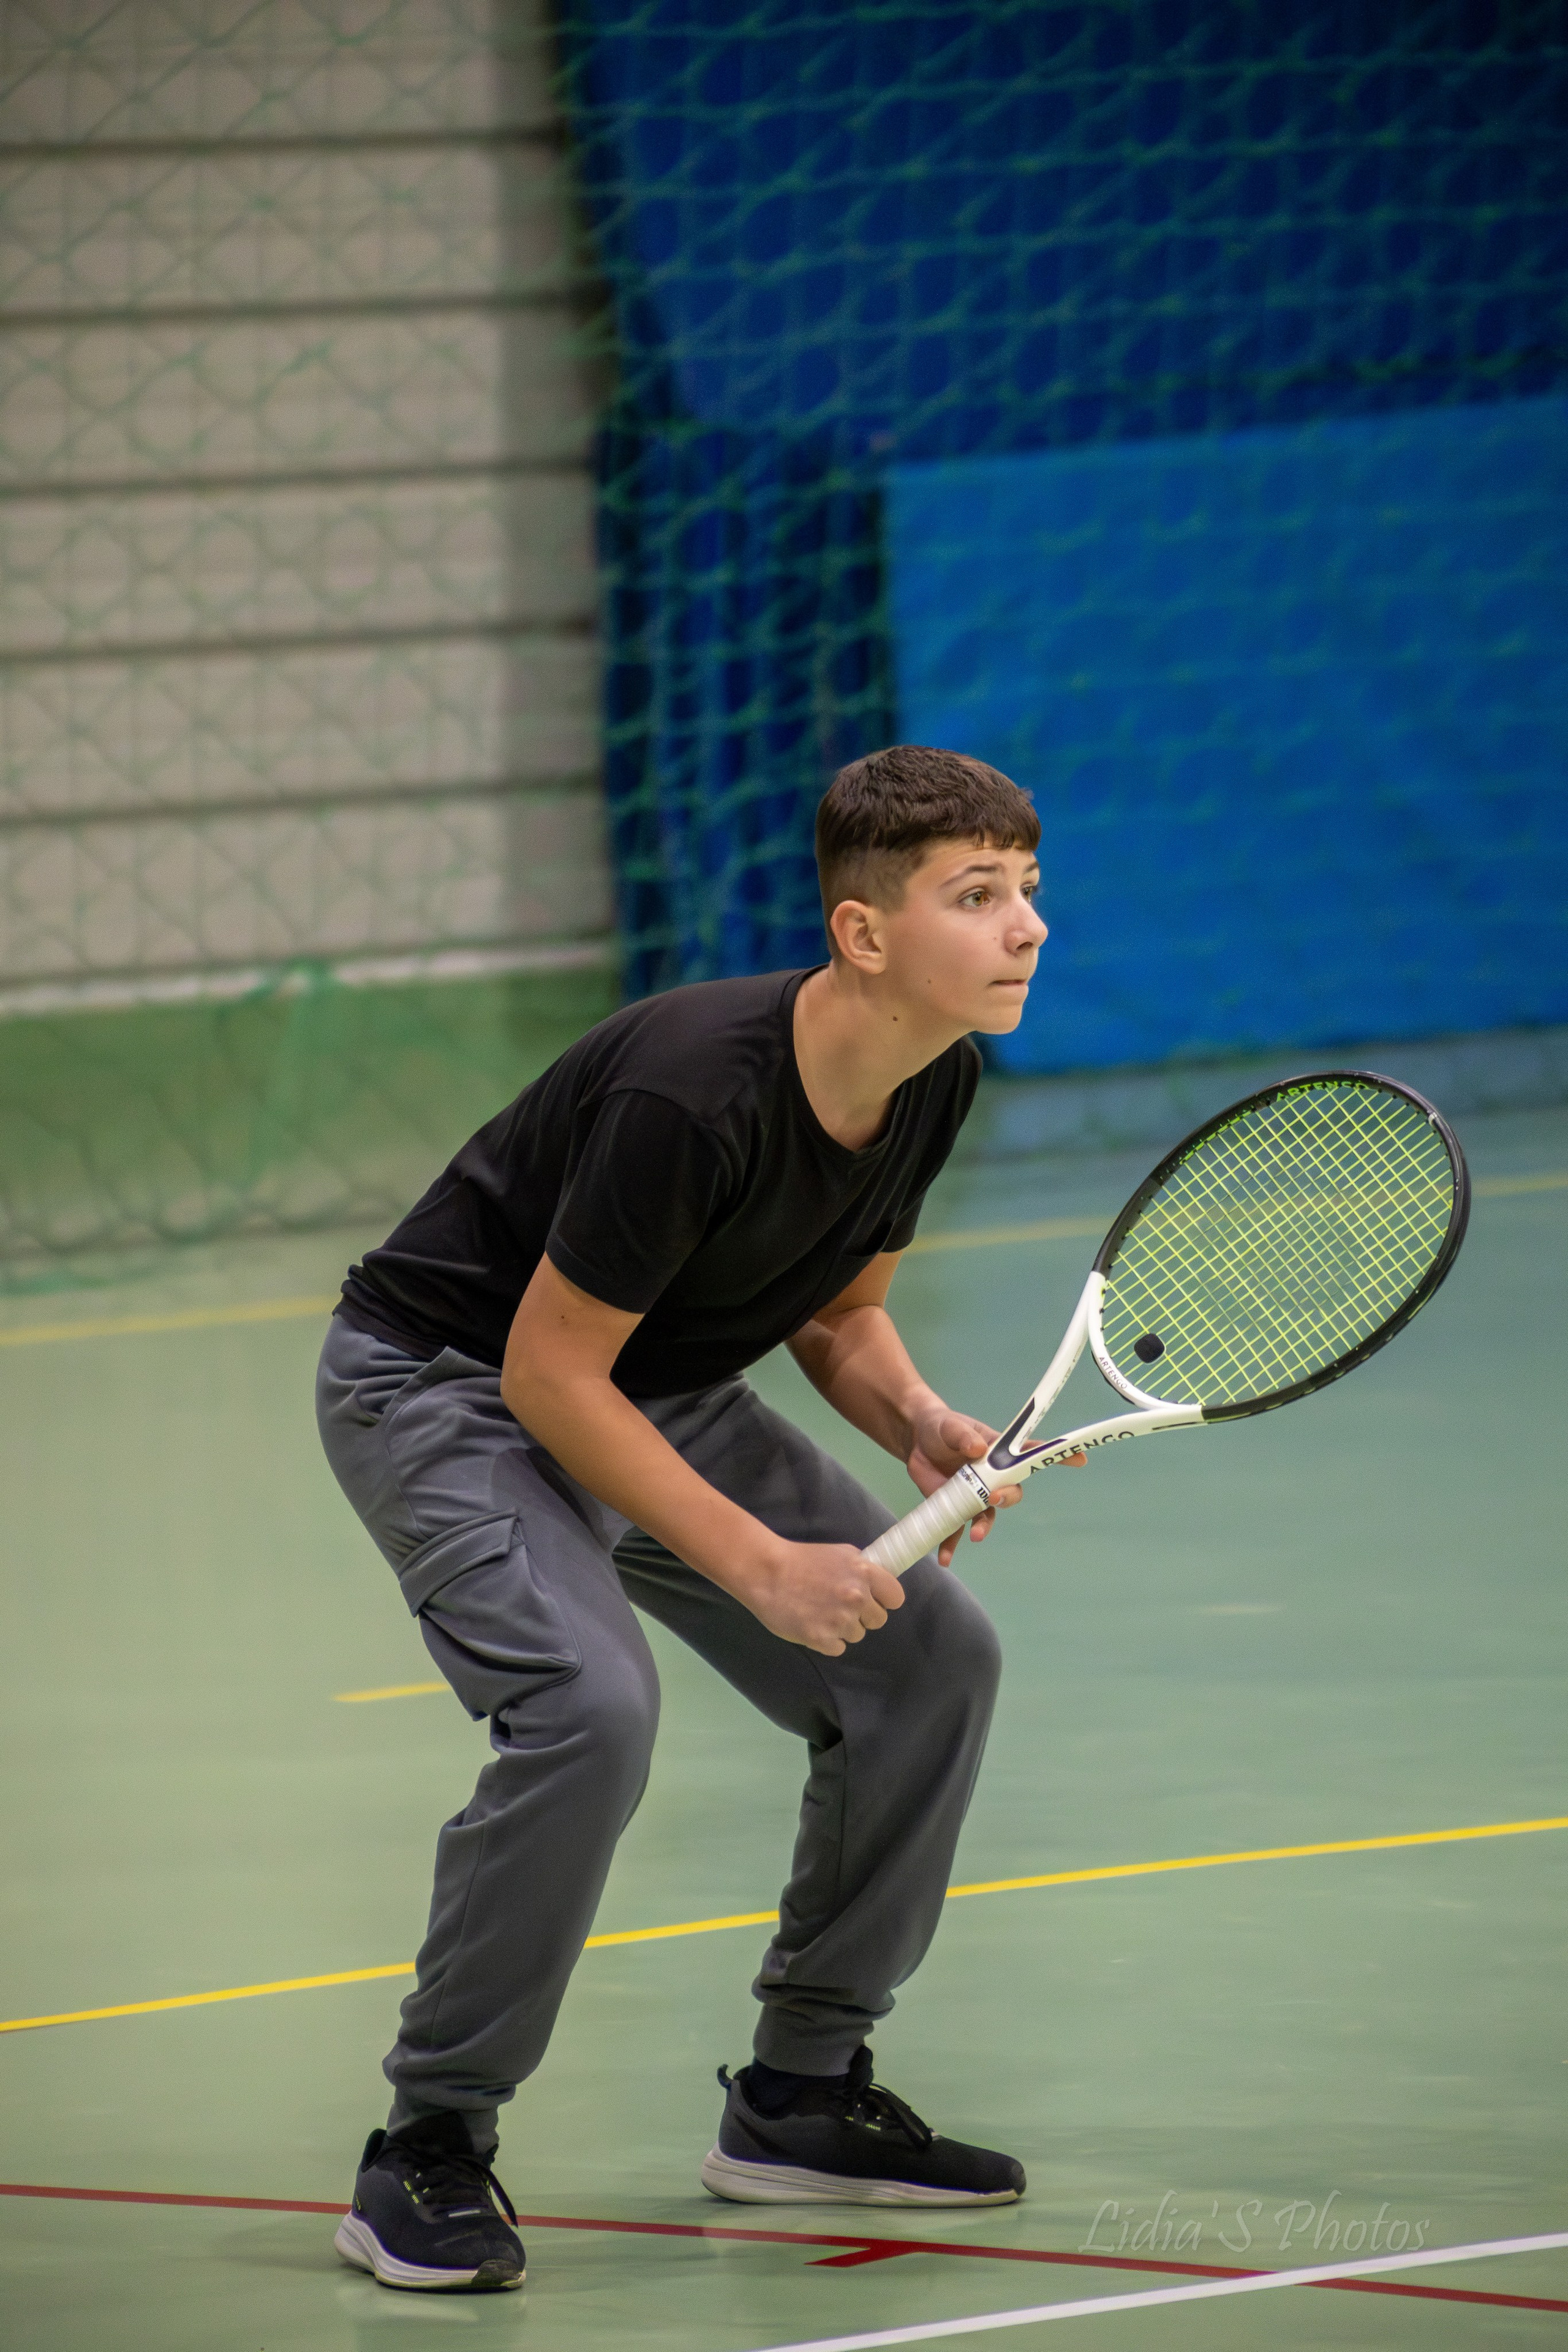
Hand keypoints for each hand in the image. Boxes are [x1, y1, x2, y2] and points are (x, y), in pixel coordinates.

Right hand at [737, 1540, 905, 1656]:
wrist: (766, 1572)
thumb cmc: (802, 1559)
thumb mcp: (840, 1553)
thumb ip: (863, 1570)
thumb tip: (879, 1585)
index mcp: (865, 1573)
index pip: (896, 1598)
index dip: (884, 1599)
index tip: (873, 1599)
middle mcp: (857, 1598)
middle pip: (878, 1620)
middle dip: (863, 1615)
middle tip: (841, 1606)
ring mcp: (840, 1621)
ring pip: (857, 1635)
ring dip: (843, 1628)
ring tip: (820, 1612)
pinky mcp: (822, 1639)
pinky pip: (838, 1648)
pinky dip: (827, 1640)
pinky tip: (813, 1624)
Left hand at [906, 1405, 1084, 1565]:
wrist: (916, 1441)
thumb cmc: (942, 1428)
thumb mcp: (950, 1427)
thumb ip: (964, 1436)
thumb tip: (977, 1448)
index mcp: (999, 1452)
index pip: (1031, 1454)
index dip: (1057, 1457)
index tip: (1080, 1459)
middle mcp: (992, 1477)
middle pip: (1010, 1492)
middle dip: (1007, 1497)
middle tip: (993, 1497)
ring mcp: (975, 1494)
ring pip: (987, 1516)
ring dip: (984, 1528)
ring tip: (976, 1536)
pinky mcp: (956, 1507)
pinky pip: (957, 1530)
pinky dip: (951, 1545)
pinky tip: (945, 1558)